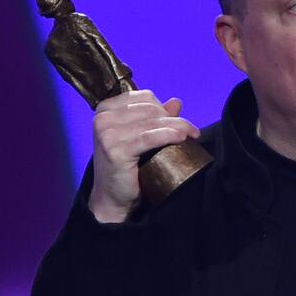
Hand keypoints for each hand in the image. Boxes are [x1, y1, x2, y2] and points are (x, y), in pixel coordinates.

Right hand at [87, 91, 198, 222]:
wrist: (112, 197)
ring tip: (192, 134)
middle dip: (174, 118)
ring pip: (153, 123)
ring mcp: (107, 134)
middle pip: (150, 109)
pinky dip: (169, 135)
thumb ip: (155, 117)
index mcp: (105, 109)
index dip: (163, 107)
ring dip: (178, 126)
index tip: (176, 120)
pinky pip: (150, 138)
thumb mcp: (140, 137)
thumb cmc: (127, 167)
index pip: (143, 97)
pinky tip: (181, 137)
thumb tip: (176, 102)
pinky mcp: (115, 150)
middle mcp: (103, 118)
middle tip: (190, 130)